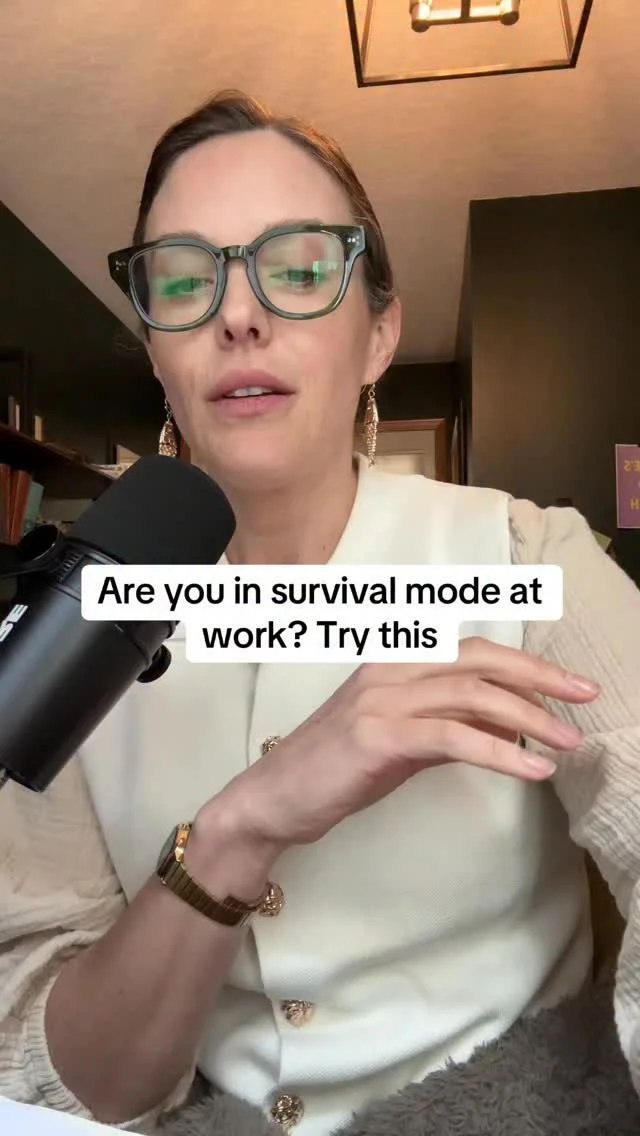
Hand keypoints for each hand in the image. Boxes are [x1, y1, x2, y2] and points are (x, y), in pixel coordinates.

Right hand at [211, 637, 599, 852]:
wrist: (273, 799)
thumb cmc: (336, 770)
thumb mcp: (402, 741)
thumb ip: (448, 725)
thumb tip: (508, 730)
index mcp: (395, 662)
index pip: (473, 652)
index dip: (526, 666)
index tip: (570, 687)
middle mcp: (389, 670)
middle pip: (479, 662)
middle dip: (540, 679)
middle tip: (586, 699)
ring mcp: (380, 700)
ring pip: (471, 695)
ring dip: (529, 718)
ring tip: (568, 743)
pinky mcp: (375, 736)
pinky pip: (451, 737)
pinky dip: (499, 752)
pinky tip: (532, 770)